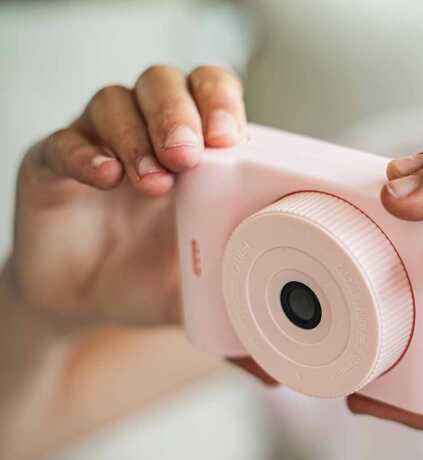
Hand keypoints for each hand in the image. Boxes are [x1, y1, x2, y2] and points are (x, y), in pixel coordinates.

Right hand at [9, 64, 245, 331]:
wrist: (87, 304)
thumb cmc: (154, 276)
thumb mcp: (209, 282)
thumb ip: (246, 283)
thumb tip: (287, 330)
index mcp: (194, 145)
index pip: (210, 90)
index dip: (220, 102)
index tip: (230, 140)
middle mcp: (145, 130)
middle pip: (162, 83)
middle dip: (179, 114)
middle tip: (188, 156)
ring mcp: (96, 142)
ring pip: (113, 102)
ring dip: (137, 136)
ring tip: (155, 182)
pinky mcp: (51, 166)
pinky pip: (63, 143)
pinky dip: (86, 155)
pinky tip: (106, 178)